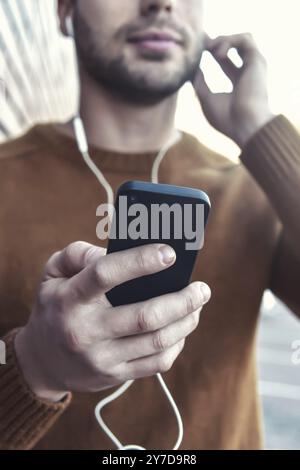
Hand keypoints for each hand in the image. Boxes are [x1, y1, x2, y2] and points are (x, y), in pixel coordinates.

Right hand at [15, 242, 210, 401]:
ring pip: (157, 341)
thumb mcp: (53, 274)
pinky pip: (156, 363)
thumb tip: (111, 250)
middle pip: (144, 316)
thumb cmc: (55, 307)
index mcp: (70, 299)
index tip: (170, 253)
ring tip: (198, 304)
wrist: (42, 361)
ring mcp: (102, 357)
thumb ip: (78, 254)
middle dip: (182, 300)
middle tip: (202, 287)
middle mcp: (86, 330)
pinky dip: (177, 344)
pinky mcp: (115, 375)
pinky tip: (182, 328)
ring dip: (186, 321)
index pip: (106, 274)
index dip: (140, 261)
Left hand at [193, 33, 273, 147]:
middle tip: (201, 41)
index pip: (225, 62)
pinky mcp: (257, 60)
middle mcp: (248, 73)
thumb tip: (193, 65)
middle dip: (215, 42)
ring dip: (223, 39)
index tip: (198, 47)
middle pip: (233, 48)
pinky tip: (218, 54)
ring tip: (209, 48)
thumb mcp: (205, 97)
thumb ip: (200, 81)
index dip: (212, 52)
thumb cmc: (225, 118)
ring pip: (242, 39)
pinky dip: (229, 41)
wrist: (244, 125)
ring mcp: (254, 66)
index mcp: (238, 84)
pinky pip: (245, 38)